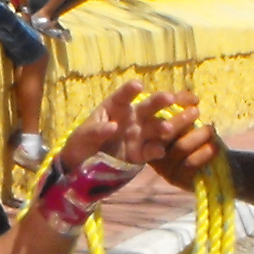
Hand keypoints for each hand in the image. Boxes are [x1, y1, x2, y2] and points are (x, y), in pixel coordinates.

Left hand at [70, 81, 196, 172]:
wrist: (82, 167)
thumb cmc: (82, 143)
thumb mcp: (83, 136)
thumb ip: (97, 130)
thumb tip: (113, 126)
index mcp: (115, 108)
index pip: (123, 96)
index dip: (130, 91)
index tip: (138, 86)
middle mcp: (131, 118)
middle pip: (148, 107)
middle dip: (160, 102)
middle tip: (170, 98)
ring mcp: (139, 135)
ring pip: (157, 127)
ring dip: (166, 126)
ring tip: (169, 129)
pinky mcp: (141, 154)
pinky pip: (153, 150)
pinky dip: (157, 150)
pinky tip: (159, 150)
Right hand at [151, 102, 223, 185]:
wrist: (218, 166)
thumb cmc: (198, 134)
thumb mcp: (187, 115)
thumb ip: (183, 102)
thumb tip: (192, 99)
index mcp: (149, 131)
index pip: (150, 117)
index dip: (157, 105)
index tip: (170, 98)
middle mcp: (152, 149)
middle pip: (163, 133)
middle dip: (180, 120)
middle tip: (195, 112)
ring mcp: (164, 165)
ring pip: (180, 147)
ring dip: (198, 135)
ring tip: (210, 130)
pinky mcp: (177, 178)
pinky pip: (191, 163)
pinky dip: (205, 152)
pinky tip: (214, 146)